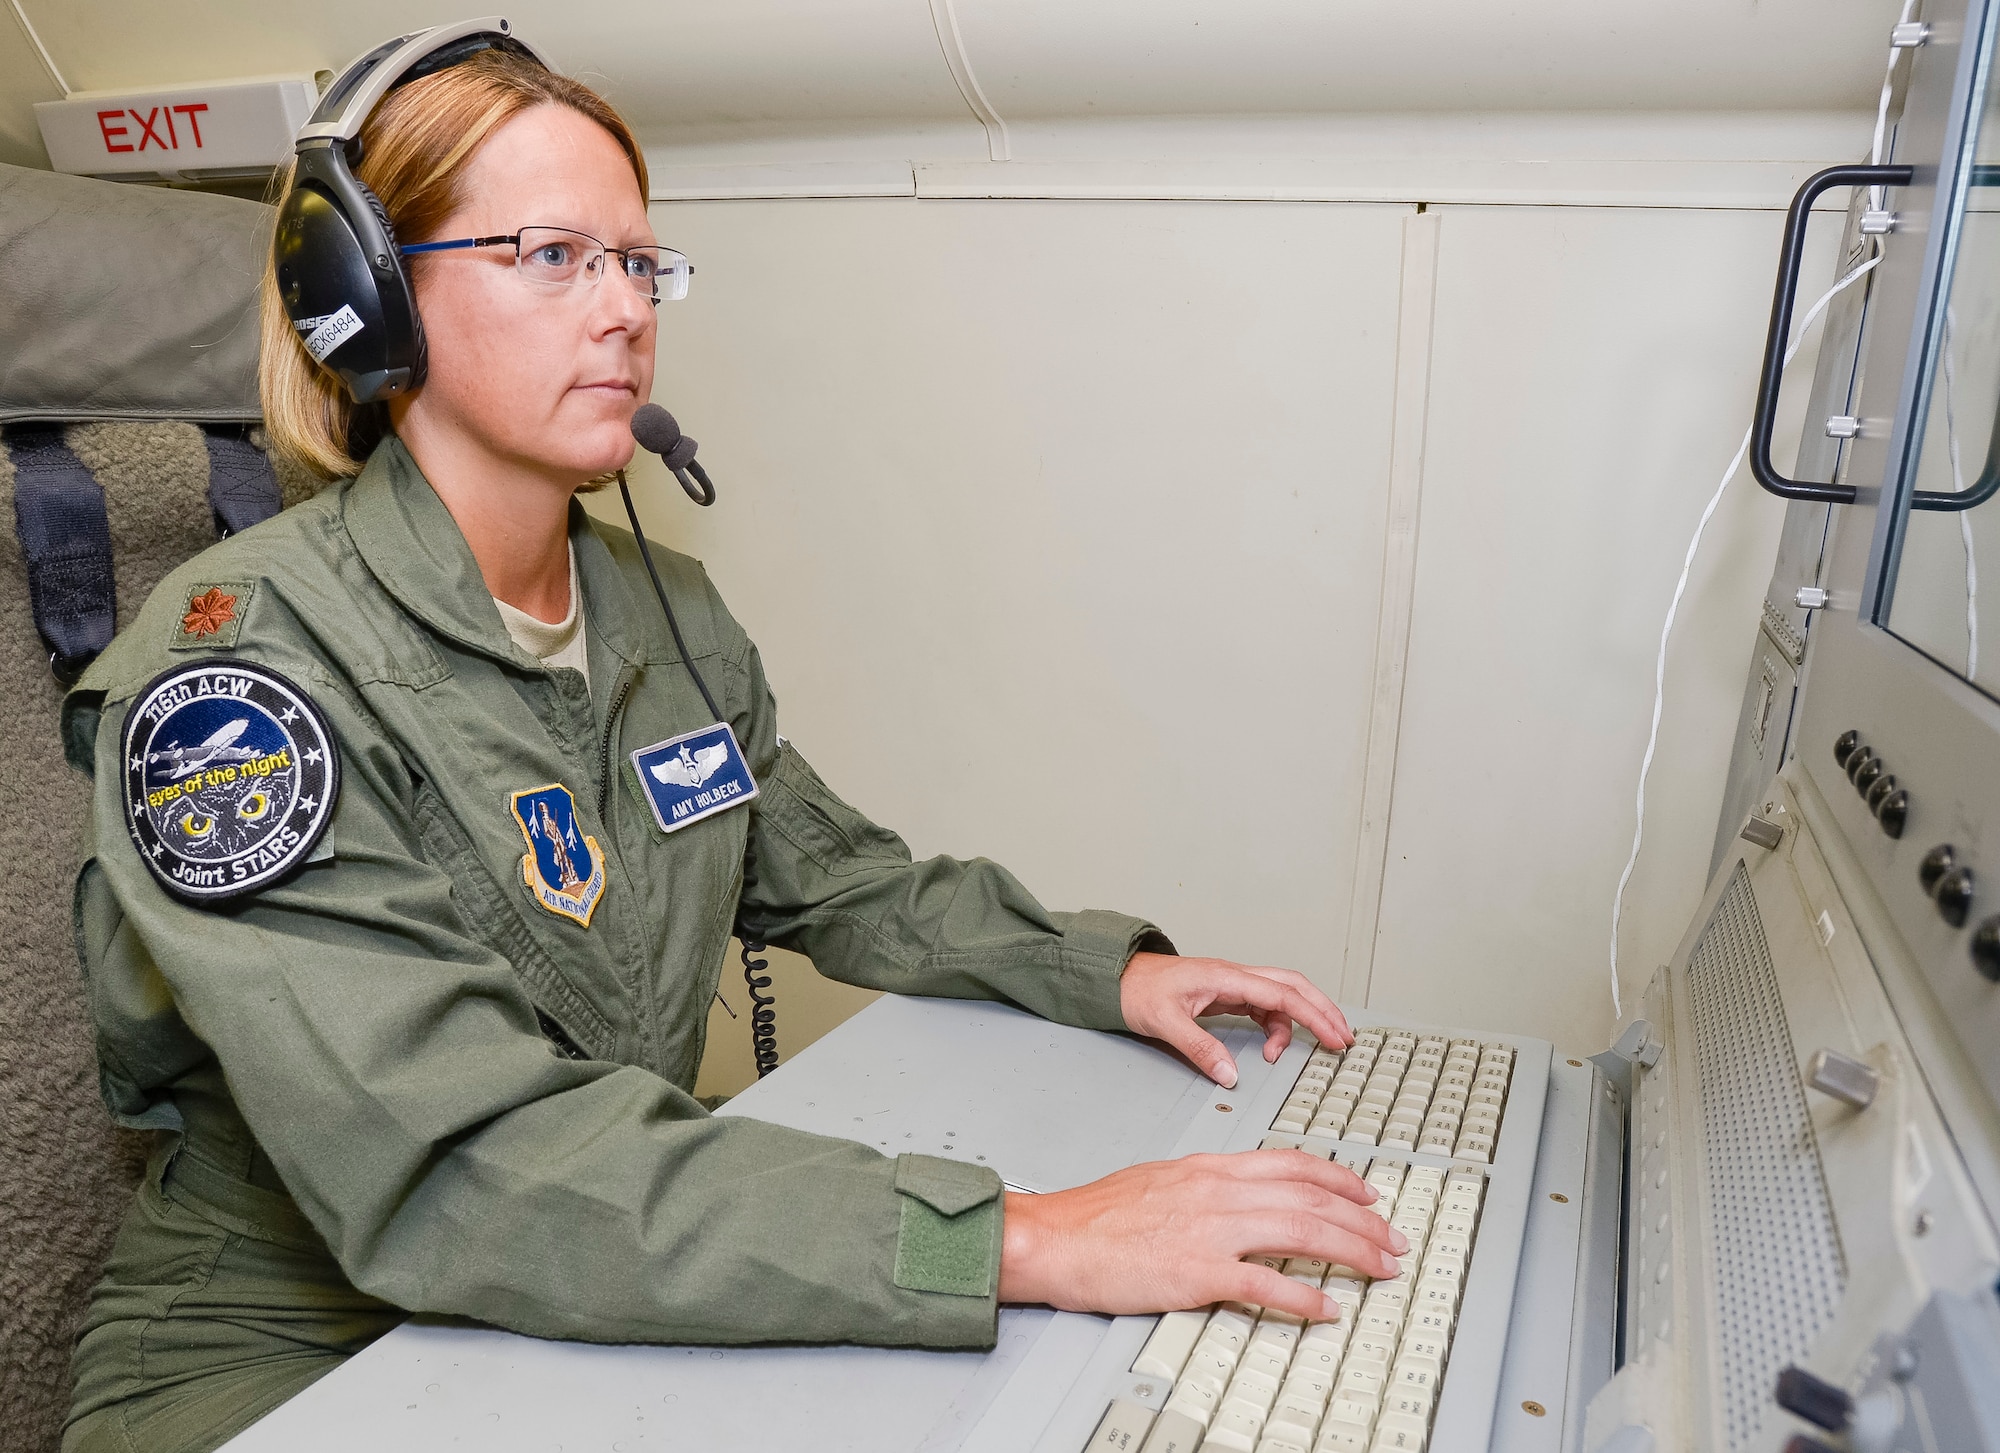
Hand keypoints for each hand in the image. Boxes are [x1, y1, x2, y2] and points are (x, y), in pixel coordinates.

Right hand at [996, 1149, 1404, 1318]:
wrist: (1056, 1236)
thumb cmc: (1097, 1215)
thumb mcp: (1161, 1180)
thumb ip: (1207, 1187)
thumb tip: (1242, 1199)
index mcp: (1210, 1167)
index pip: (1292, 1164)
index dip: (1340, 1179)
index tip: (1368, 1194)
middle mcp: (1218, 1191)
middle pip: (1311, 1198)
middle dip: (1363, 1220)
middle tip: (1393, 1239)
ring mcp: (1211, 1230)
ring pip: (1302, 1231)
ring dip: (1352, 1251)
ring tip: (1380, 1268)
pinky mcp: (1197, 1272)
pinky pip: (1265, 1283)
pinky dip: (1303, 1297)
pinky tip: (1324, 1308)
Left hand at [1120, 952, 1352, 1088]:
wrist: (1118, 977)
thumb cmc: (1138, 991)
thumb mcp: (1166, 1023)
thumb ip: (1200, 1049)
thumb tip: (1230, 1075)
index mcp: (1226, 977)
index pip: (1282, 993)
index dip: (1313, 1015)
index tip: (1335, 1036)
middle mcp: (1234, 976)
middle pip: (1293, 986)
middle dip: (1323, 1010)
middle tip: (1344, 1038)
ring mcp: (1232, 984)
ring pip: (1281, 996)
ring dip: (1299, 1021)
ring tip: (1307, 1049)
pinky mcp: (1227, 995)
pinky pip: (1264, 1007)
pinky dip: (1277, 1026)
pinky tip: (1273, 1048)